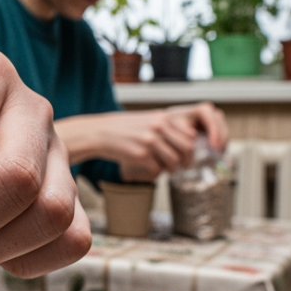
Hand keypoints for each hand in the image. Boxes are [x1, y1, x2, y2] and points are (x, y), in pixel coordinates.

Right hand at [55, 102, 227, 181]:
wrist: (99, 132)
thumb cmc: (124, 128)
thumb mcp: (147, 121)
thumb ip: (166, 128)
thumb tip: (189, 140)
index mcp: (162, 118)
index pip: (189, 136)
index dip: (191, 150)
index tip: (187, 157)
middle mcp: (159, 128)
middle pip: (187, 149)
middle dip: (186, 161)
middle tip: (182, 168)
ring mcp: (150, 141)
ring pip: (174, 161)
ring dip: (171, 169)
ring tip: (164, 169)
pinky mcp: (140, 155)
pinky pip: (157, 169)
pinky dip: (154, 172)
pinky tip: (147, 168)